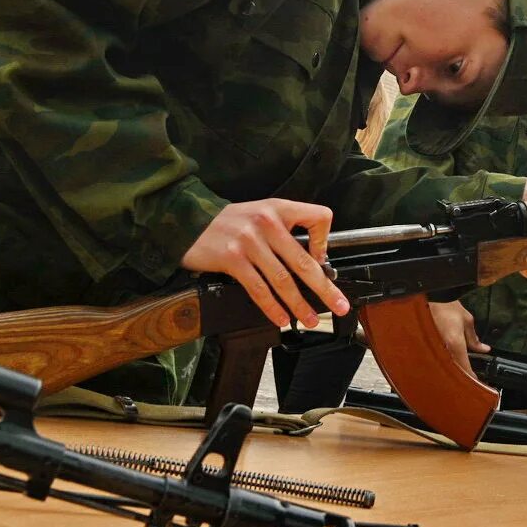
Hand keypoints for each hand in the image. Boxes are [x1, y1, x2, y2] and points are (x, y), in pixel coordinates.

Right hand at [181, 199, 348, 328]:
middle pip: (304, 261)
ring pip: (282, 280)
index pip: (318, 218)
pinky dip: (272, 307)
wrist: (187, 220)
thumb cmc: (227, 222)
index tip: (322, 260)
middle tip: (339, 305)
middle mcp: (266, 222)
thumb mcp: (259, 212)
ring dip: (299, 304)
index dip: (325, 241)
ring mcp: (249, 241)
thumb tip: (311, 258)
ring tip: (311, 319)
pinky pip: (258, 289)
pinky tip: (281, 318)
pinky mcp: (232, 259)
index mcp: (278, 208)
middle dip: (324, 288)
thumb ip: (284, 228)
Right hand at [428, 300, 490, 376]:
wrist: (428, 297)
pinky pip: (437, 358)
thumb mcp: (467, 320)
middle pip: (454, 370)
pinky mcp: (426, 345)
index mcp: (455, 343)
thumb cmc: (446, 305)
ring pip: (444, 366)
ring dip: (452, 371)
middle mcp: (443, 349)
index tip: (477, 384)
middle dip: (462, 377)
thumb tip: (484, 349)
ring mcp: (433, 348)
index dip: (472, 379)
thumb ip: (474, 339)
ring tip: (458, 375)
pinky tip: (446, 363)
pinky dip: (443, 363)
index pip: (465, 368)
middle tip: (468, 382)